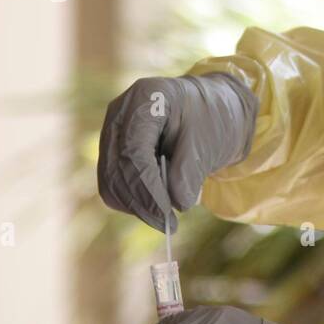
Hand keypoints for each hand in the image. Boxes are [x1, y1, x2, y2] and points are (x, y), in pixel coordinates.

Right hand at [97, 72, 258, 230]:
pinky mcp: (114, 151)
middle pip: (116, 167)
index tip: (167, 212)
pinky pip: (114, 184)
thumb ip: (190, 170)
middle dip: (141, 202)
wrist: (211, 110)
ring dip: (136, 206)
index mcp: (144, 98)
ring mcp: (113, 132)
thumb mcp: (207, 141)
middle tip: (168, 225)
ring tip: (166, 219)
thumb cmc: (212, 118)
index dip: (147, 186)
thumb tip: (176, 203)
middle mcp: (120, 113)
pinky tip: (156, 207)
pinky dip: (133, 201)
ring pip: (110, 180)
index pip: (133, 150)